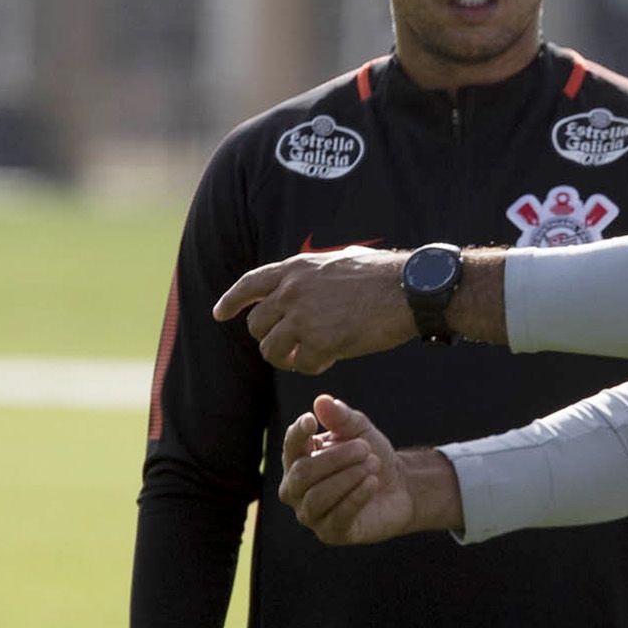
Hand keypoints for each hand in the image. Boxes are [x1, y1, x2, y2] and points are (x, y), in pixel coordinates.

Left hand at [213, 246, 412, 373]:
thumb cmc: (383, 275)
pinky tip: (332, 358)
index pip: (250, 284)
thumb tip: (306, 283)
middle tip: (291, 346)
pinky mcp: (320, 343)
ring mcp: (303, 318)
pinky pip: (302, 366)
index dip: (231, 301)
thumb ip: (315, 274)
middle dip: (270, 339)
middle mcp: (292, 291)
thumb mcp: (339, 261)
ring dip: (288, 358)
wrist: (407, 290)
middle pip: (258, 326)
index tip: (219, 314)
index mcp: (296, 268)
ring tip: (310, 356)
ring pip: (272, 351)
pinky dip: (314, 366)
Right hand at [279, 395, 413, 544]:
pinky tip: (372, 482)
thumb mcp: (359, 430)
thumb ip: (340, 417)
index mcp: (298, 460)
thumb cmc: (369, 454)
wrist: (399, 485)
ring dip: (348, 477)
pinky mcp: (331, 532)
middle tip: (365, 448)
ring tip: (372, 464)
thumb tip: (321, 401)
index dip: (297, 434)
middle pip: (302, 474)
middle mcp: (296, 489)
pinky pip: (337, 516)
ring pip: (317, 497)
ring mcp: (311, 513)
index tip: (312, 421)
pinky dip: (356, 497)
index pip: (290, 446)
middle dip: (336, 458)